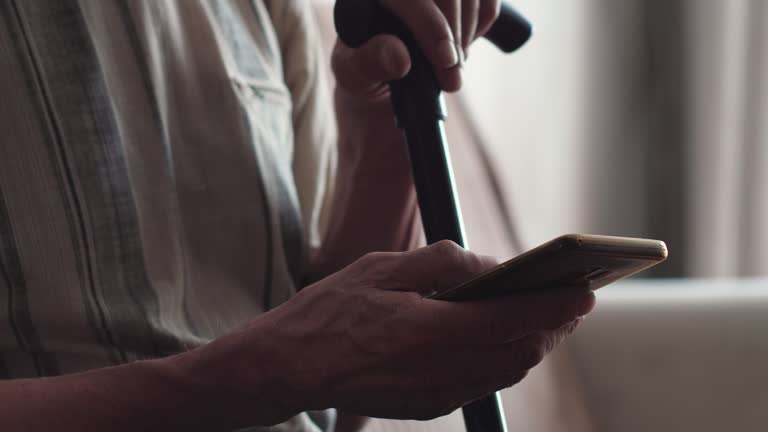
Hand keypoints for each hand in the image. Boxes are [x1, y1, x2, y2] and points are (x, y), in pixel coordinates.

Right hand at [175, 241, 594, 425]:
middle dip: (551, 328)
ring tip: (540, 321)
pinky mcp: (426, 407)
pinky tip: (494, 342)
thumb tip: (488, 265)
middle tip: (567, 303)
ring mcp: (437, 395)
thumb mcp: (381, 269)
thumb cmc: (329, 313)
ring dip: (528, 347)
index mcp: (435, 330)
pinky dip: (499, 363)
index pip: (516, 319)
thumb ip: (442, 263)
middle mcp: (444, 370)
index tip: (585, 292)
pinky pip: (479, 386)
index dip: (556, 306)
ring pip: (505, 374)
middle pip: (520, 352)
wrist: (288, 369)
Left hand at [332, 0, 501, 102]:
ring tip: (450, 69)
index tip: (446, 61)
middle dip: (455, 36)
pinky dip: (483, 22)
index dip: (432, 26)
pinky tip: (460, 46)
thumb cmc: (361, 74)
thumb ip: (368, 64)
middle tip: (451, 80)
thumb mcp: (353, 76)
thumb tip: (399, 56)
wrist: (382, 82)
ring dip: (468, 34)